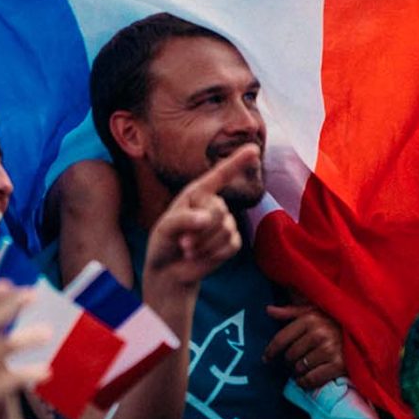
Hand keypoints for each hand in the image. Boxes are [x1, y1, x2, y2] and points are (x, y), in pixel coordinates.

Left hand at [144, 147, 249, 288]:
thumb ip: (184, 219)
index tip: (254, 149)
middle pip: (218, 210)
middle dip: (200, 229)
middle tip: (182, 243)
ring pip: (225, 230)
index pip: (221, 174)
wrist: (169, 270)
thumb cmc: (164, 242)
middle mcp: (214, 204)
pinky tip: (199, 256)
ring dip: (203, 244)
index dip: (238, 161)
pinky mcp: (232, 242)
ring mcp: (226, 223)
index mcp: (198, 193)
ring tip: (187, 250)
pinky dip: (212, 254)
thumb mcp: (165, 228)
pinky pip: (230, 245)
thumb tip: (207, 218)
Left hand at [263, 303, 347, 388]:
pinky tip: (306, 379)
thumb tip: (268, 310)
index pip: (282, 338)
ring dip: (300, 371)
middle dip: (291, 360)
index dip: (271, 351)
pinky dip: (306, 382)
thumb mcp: (312, 311)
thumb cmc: (333, 321)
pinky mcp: (338, 365)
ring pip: (300, 368)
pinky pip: (312, 379)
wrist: (364, 331)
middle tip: (299, 359)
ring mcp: (329, 349)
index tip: (266, 359)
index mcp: (309, 318)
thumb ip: (290, 312)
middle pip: (290, 356)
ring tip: (306, 366)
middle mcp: (318, 333)